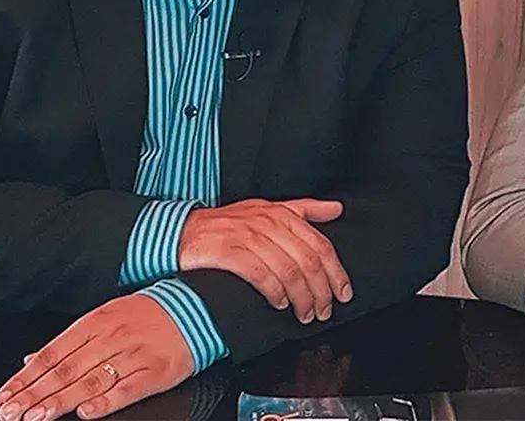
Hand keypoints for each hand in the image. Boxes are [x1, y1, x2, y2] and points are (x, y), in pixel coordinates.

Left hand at [0, 293, 193, 420]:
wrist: (197, 305)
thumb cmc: (148, 314)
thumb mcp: (106, 317)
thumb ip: (70, 342)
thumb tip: (32, 359)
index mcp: (96, 322)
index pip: (52, 353)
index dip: (26, 377)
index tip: (5, 396)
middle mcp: (111, 337)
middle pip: (66, 370)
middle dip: (35, 394)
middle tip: (12, 412)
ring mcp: (133, 355)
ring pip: (90, 381)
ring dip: (60, 401)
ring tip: (37, 416)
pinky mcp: (155, 371)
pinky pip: (127, 389)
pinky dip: (105, 402)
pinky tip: (86, 413)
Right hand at [178, 197, 351, 323]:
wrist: (180, 231)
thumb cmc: (227, 224)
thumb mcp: (267, 210)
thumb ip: (303, 210)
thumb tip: (337, 209)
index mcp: (281, 214)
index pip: (320, 244)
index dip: (336, 272)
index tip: (344, 293)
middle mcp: (267, 222)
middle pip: (308, 260)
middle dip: (322, 291)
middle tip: (324, 311)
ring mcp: (247, 235)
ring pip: (288, 270)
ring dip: (301, 297)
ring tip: (305, 314)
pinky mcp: (227, 251)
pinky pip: (260, 274)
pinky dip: (274, 292)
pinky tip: (279, 303)